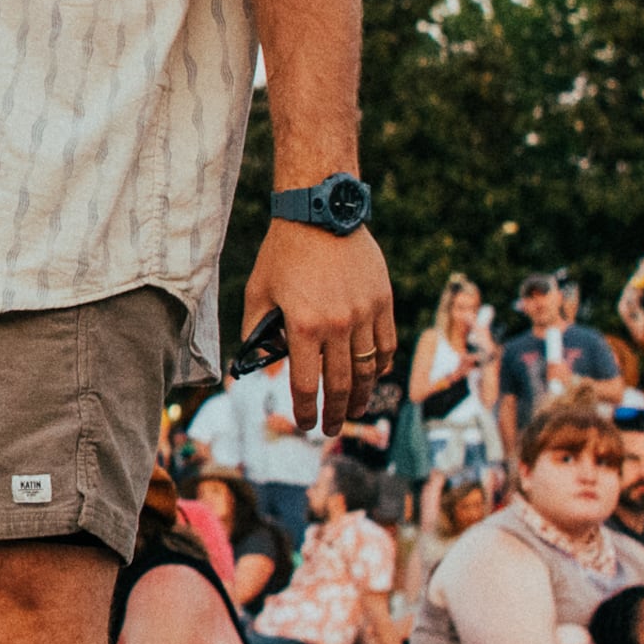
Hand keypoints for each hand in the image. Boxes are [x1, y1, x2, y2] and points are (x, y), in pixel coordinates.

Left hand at [246, 222, 395, 436]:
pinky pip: (387, 343)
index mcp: (303, 326)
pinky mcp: (383, 300)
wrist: (320, 213)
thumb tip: (259, 365)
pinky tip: (375, 377)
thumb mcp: (257, 293)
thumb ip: (256, 332)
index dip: (305, 410)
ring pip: (368, 368)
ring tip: (352, 411)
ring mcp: (365, 314)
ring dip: (360, 395)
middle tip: (329, 430)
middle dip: (334, 413)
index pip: (306, 384)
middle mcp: (338, 325)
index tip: (304, 424)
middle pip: (340, 383)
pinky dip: (382, 365)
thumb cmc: (282, 253)